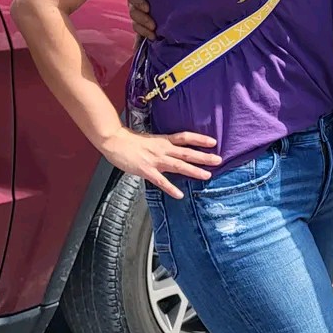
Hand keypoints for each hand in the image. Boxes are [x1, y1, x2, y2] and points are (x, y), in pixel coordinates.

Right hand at [99, 127, 221, 198]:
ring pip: (178, 165)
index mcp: (163, 140)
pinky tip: (180, 194)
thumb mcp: (151, 140)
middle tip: (218, 160)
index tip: (213, 142)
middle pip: (186, 152)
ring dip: (193, 171)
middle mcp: (162, 149)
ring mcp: (155, 160)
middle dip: (203, 157)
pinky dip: (170, 188)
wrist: (114, 141)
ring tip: (207, 176)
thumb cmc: (130, 141)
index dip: (199, 139)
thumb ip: (163, 145)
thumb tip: (175, 150)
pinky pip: (161, 181)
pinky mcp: (146, 170)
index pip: (185, 138)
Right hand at [126, 0, 156, 40]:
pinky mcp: (144, 21)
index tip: (148, 8)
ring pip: (135, 21)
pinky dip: (138, 42)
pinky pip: (137, 33)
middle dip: (141, 19)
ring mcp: (140, 9)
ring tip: (153, 35)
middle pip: (132, 10)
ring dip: (142, 30)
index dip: (138, 1)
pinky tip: (137, 51)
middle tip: (153, 26)